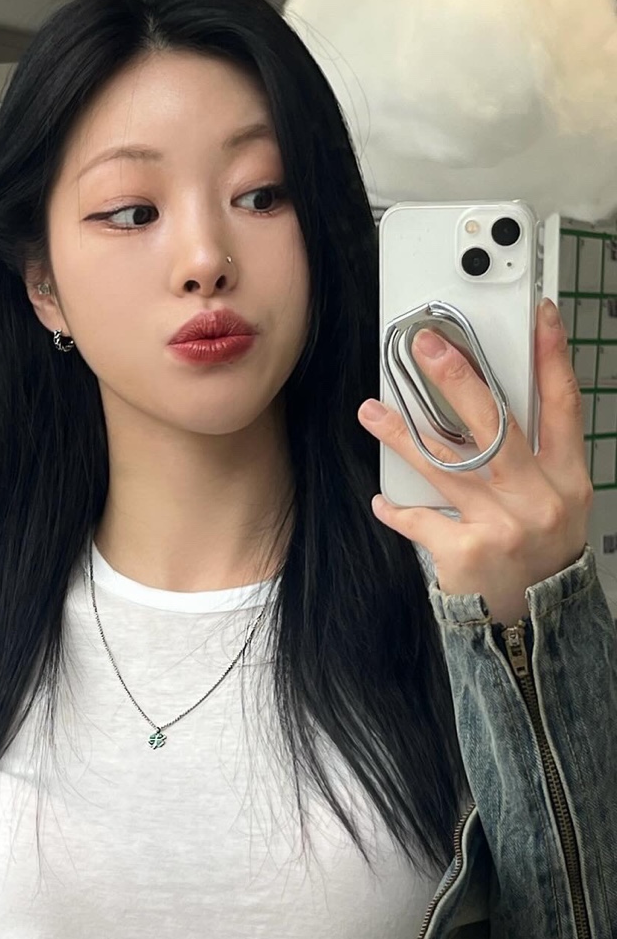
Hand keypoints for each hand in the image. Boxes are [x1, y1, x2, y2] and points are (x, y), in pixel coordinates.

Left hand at [357, 298, 592, 625]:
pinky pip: (421, 520)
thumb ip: (536, 456)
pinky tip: (382, 501)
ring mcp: (502, 525)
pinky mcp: (466, 552)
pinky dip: (397, 510)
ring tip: (371, 411)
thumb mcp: (558, 501)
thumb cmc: (541, 554)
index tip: (538, 317)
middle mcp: (538, 498)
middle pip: (496, 424)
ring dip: (402, 435)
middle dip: (459, 379)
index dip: (552, 358)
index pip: (563, 406)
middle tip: (427, 347)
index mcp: (567, 478)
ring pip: (446, 465)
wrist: (534, 620)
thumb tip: (491, 404)